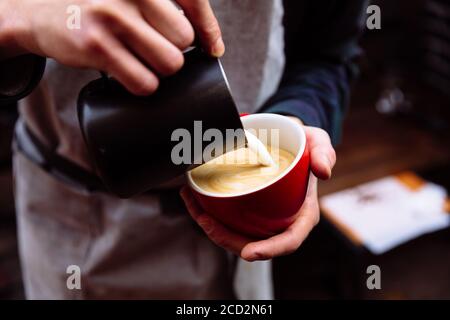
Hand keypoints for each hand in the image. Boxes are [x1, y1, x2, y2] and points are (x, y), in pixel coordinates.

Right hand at [0, 0, 223, 94]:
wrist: (41, 11)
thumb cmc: (98, 6)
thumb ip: (166, 9)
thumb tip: (213, 44)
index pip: (193, 1)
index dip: (209, 29)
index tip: (212, 48)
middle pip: (184, 39)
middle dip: (174, 51)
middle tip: (153, 49)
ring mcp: (112, 16)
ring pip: (169, 63)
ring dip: (159, 70)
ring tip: (139, 60)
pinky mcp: (96, 45)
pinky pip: (144, 82)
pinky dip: (142, 85)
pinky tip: (127, 72)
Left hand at [180, 119, 335, 260]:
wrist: (288, 140)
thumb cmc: (304, 146)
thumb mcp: (319, 142)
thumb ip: (324, 152)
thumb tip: (323, 172)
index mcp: (302, 215)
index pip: (289, 241)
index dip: (270, 250)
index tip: (250, 253)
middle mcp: (281, 222)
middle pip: (254, 244)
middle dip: (227, 240)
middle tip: (207, 222)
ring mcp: (262, 219)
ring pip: (235, 234)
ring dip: (211, 228)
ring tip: (195, 208)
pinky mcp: (247, 210)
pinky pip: (227, 220)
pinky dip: (207, 212)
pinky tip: (192, 197)